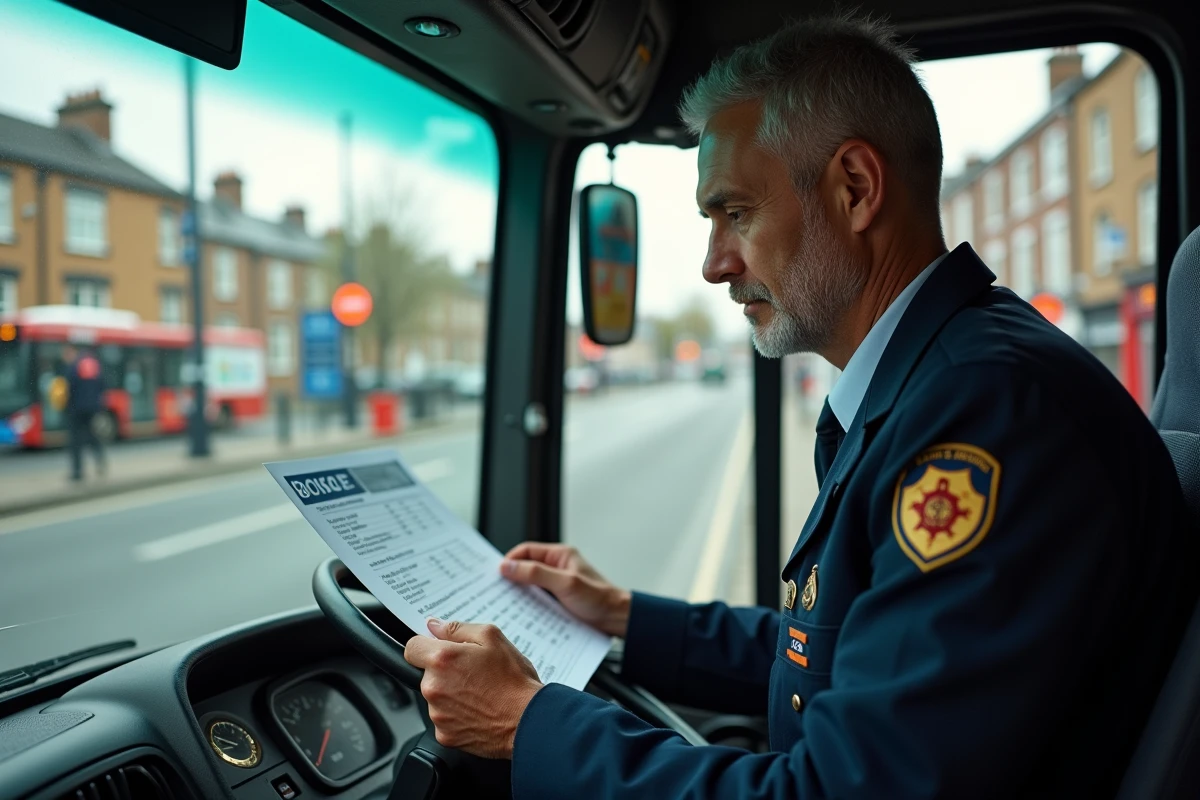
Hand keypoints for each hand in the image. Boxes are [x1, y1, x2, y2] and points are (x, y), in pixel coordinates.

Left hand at [403, 619, 541, 758]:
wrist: (528, 720)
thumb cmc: (514, 680)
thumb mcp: (492, 637)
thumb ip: (457, 628)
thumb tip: (434, 626)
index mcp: (442, 659)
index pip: (412, 647)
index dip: (425, 645)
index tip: (437, 649)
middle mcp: (434, 687)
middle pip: (425, 674)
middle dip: (444, 671)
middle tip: (472, 672)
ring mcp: (437, 714)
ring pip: (435, 697)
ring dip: (450, 693)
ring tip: (479, 692)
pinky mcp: (444, 735)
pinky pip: (444, 719)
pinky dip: (457, 715)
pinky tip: (477, 710)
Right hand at [501, 543, 631, 637]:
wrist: (617, 619)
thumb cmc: (598, 598)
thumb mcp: (565, 583)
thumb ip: (536, 573)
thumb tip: (508, 566)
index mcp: (560, 554)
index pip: (527, 550)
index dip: (510, 560)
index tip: (497, 574)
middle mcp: (558, 566)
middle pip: (527, 567)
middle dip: (512, 577)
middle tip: (497, 590)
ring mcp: (558, 583)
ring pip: (531, 585)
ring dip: (521, 593)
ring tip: (507, 604)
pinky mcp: (559, 600)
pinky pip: (538, 599)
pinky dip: (529, 605)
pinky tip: (523, 615)